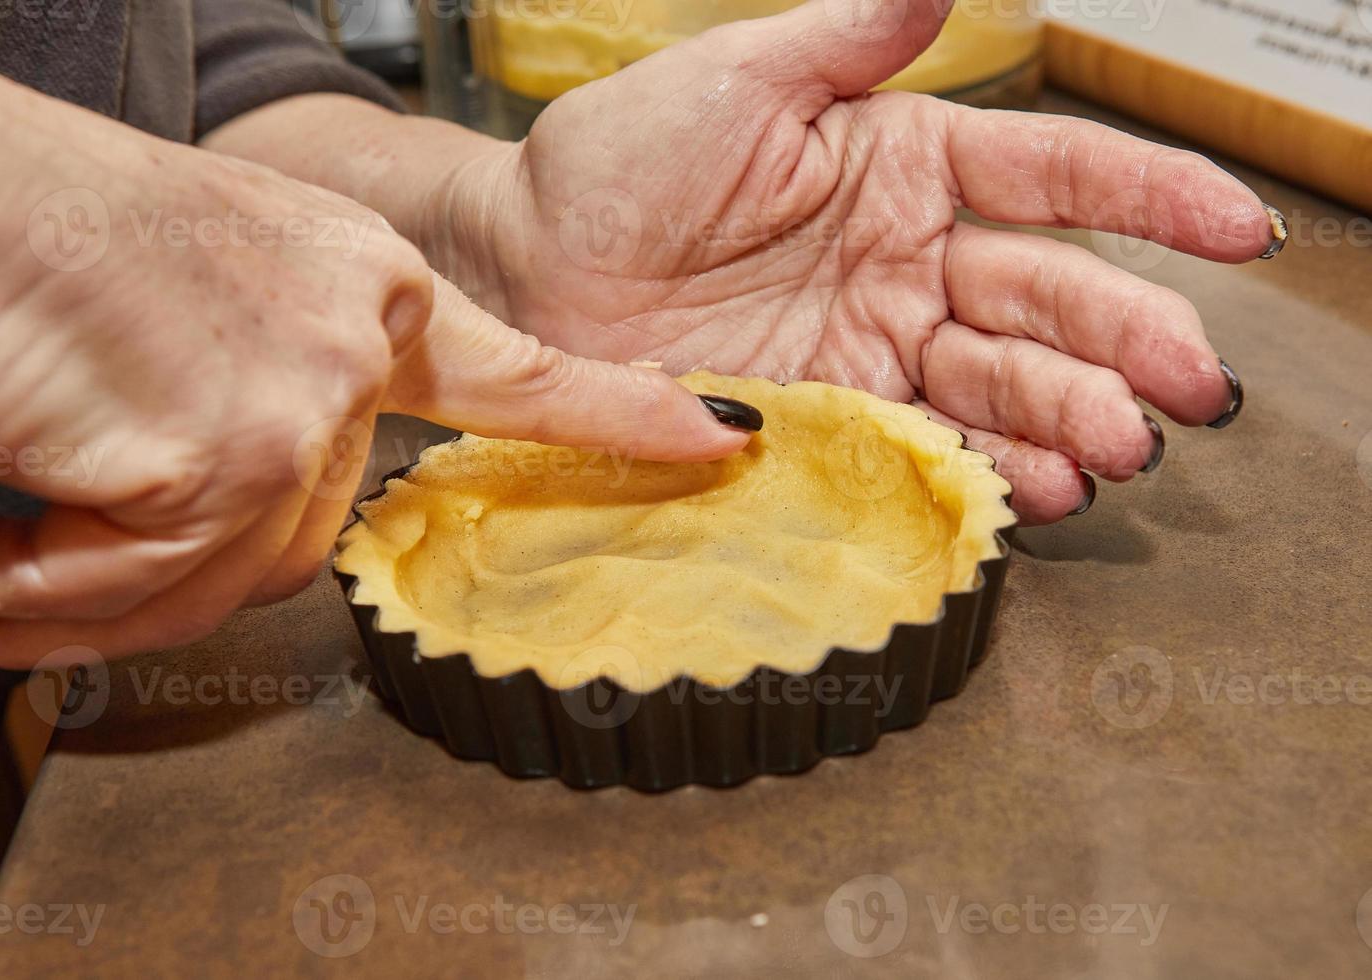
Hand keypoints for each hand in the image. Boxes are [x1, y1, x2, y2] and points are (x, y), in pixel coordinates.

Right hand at [0, 55, 751, 665]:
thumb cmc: (33, 244)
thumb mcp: (204, 305)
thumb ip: (273, 408)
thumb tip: (257, 522)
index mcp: (360, 291)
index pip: (516, 374)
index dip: (618, 414)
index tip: (715, 436)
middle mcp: (350, 338)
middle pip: (302, 543)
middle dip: (160, 569)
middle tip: (41, 540)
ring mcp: (295, 394)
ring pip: (217, 587)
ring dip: (74, 593)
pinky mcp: (219, 452)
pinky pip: (131, 595)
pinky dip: (18, 595)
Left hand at [425, 0, 1277, 523]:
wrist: (528, 270)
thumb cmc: (616, 163)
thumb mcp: (733, 81)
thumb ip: (846, 41)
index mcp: (902, 164)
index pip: (1049, 175)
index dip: (1147, 199)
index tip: (1232, 227)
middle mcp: (906, 259)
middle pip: (1045, 296)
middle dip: (1124, 339)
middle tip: (1188, 386)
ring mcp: (874, 344)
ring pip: (1001, 382)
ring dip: (1071, 418)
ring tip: (1123, 450)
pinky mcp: (831, 416)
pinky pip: (925, 444)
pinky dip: (987, 471)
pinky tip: (1039, 489)